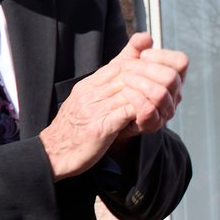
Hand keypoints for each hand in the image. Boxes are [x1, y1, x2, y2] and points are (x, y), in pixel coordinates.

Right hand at [41, 34, 156, 178]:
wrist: (52, 153)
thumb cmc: (74, 129)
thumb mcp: (86, 100)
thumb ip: (104, 85)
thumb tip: (122, 72)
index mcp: (87, 86)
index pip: (119, 66)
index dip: (141, 67)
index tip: (156, 75)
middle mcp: (90, 94)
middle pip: (127, 75)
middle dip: (150, 78)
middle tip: (167, 85)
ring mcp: (94, 109)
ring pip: (129, 91)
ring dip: (149, 95)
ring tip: (162, 100)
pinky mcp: (99, 127)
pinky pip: (126, 112)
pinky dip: (141, 110)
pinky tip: (151, 114)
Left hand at [115, 41, 187, 135]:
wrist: (111, 111)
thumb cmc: (125, 85)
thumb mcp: (127, 62)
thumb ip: (135, 47)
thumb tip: (146, 37)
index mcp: (174, 76)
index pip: (181, 62)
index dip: (162, 55)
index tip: (143, 55)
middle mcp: (175, 94)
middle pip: (172, 77)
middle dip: (147, 69)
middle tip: (130, 69)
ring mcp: (166, 110)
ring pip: (161, 94)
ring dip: (140, 83)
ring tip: (125, 79)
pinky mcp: (153, 124)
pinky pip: (148, 110)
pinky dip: (135, 98)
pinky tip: (125, 91)